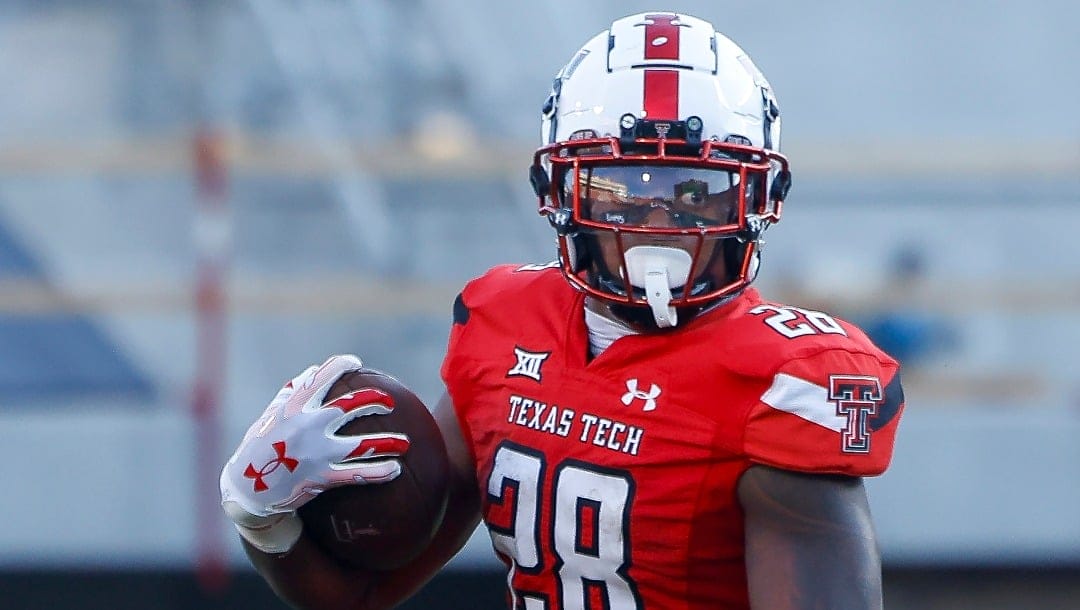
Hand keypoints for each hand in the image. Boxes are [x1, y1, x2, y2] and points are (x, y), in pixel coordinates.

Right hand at [219, 354, 408, 551]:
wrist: (247, 490)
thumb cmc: (259, 447)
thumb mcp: (269, 416)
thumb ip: (292, 393)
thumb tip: (314, 371)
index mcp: (294, 406)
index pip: (322, 376)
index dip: (342, 364)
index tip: (356, 362)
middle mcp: (308, 425)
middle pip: (351, 406)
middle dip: (375, 400)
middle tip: (389, 403)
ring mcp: (316, 452)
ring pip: (362, 444)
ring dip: (388, 442)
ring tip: (405, 443)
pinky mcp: (321, 478)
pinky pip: (357, 475)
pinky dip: (379, 472)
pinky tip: (395, 470)